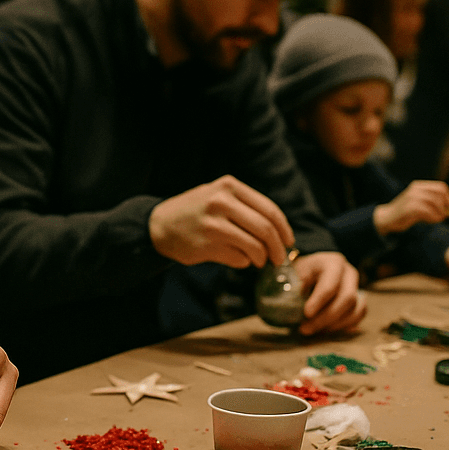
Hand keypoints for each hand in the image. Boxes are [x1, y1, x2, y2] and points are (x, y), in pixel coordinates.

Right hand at [149, 175, 293, 267]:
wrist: (159, 224)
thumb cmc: (195, 211)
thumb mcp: (218, 195)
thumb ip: (246, 206)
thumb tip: (280, 231)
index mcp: (229, 186)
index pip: (269, 209)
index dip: (284, 229)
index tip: (289, 241)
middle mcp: (221, 202)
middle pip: (265, 229)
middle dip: (278, 248)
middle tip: (280, 259)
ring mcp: (213, 224)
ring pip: (255, 247)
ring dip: (261, 258)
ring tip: (258, 261)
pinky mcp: (206, 245)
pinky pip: (239, 259)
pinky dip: (244, 262)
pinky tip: (237, 258)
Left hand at [294, 252, 365, 335]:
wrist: (311, 270)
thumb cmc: (301, 272)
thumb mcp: (295, 273)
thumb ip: (295, 287)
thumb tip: (291, 305)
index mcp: (332, 263)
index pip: (331, 283)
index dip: (319, 301)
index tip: (306, 313)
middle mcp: (349, 274)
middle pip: (347, 298)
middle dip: (326, 318)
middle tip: (306, 328)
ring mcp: (357, 287)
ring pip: (355, 310)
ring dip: (334, 325)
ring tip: (313, 330)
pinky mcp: (359, 300)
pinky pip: (358, 316)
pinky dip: (343, 326)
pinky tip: (326, 329)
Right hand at [374, 181, 448, 234]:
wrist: (386, 219)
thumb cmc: (405, 214)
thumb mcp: (419, 204)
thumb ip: (432, 202)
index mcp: (418, 186)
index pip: (441, 187)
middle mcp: (416, 189)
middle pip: (441, 194)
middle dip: (447, 206)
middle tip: (445, 216)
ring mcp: (412, 197)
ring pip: (436, 202)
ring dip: (440, 213)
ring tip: (436, 219)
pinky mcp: (410, 207)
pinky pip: (429, 211)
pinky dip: (434, 217)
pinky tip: (430, 221)